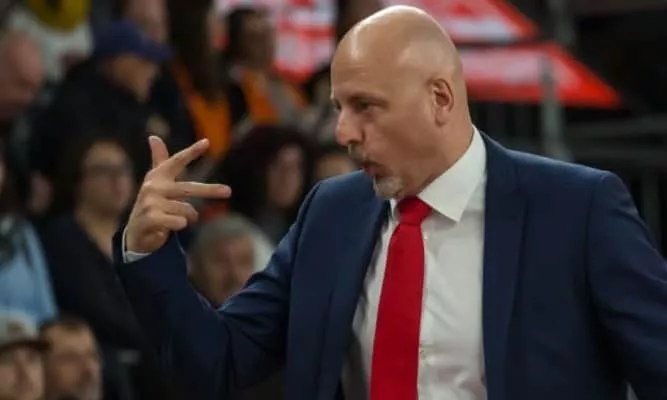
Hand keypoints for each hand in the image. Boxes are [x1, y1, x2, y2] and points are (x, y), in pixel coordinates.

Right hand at [125, 136, 230, 253]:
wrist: (134, 233)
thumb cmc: (151, 203)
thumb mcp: (156, 182)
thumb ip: (159, 160)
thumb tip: (153, 137)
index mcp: (157, 176)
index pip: (177, 161)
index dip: (192, 151)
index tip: (207, 142)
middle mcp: (153, 187)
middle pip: (189, 188)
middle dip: (210, 190)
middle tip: (229, 191)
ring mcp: (151, 203)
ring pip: (188, 210)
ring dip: (188, 217)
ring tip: (174, 219)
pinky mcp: (151, 219)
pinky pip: (181, 222)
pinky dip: (180, 226)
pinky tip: (166, 228)